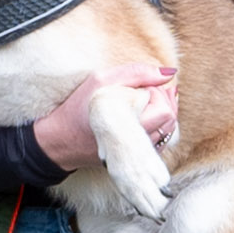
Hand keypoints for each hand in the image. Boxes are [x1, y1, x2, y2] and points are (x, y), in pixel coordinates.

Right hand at [32, 65, 177, 172]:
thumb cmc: (79, 107)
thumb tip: (170, 72)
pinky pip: (160, 142)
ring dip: (161, 114)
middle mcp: (138, 144)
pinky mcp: (136, 160)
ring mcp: (138, 154)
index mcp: (130, 124)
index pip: (165, 109)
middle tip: (140, 94)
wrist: (62, 140)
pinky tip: (141, 117)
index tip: (136, 89)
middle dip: (162, 102)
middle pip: (171, 121)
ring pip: (169, 132)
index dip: (156, 93)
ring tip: (141, 103)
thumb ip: (137, 73)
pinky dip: (157, 127)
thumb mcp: (101, 80)